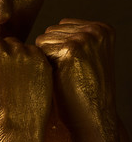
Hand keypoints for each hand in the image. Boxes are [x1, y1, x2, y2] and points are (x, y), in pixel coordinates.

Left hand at [36, 18, 121, 141]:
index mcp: (101, 28)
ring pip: (43, 40)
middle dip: (51, 52)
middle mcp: (95, 30)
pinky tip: (59, 76)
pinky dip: (44, 65)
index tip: (73, 65)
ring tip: (64, 73)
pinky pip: (40, 50)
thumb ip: (71, 38)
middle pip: (50, 32)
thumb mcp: (85, 55)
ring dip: (46, 58)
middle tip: (68, 71)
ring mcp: (84, 38)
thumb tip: (46, 30)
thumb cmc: (82, 88)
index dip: (58, 48)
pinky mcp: (71, 50)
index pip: (60, 27)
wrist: (91, 115)